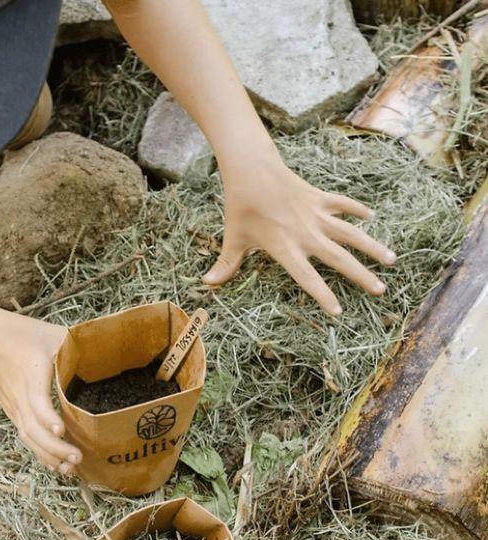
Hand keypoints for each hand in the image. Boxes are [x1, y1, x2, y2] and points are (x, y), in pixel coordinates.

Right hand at [0, 309, 81, 473]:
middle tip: (78, 457)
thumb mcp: (53, 334)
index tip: (62, 431)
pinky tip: (57, 464)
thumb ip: (78, 344)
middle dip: (55, 448)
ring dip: (48, 455)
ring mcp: (14, 406)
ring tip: (71, 468)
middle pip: (33, 429)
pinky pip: (26, 435)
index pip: (36, 402)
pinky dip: (40, 452)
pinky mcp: (13, 411)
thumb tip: (110, 352)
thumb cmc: (22, 333)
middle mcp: (20, 395)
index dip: (48, 419)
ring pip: (28, 437)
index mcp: (31, 374)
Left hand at [204, 156, 396, 315]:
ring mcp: (316, 214)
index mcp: (286, 248)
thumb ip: (226, 264)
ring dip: (371, 246)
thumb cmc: (240, 206)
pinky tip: (371, 216)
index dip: (323, 295)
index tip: (339, 311)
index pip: (308, 278)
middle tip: (380, 290)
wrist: (251, 169)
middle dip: (361, 275)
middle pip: (339, 259)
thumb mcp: (233, 238)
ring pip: (350, 233)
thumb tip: (207, 284)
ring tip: (392, 260)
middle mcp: (306, 234)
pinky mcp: (319, 197)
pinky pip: (342, 204)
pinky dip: (356, 209)